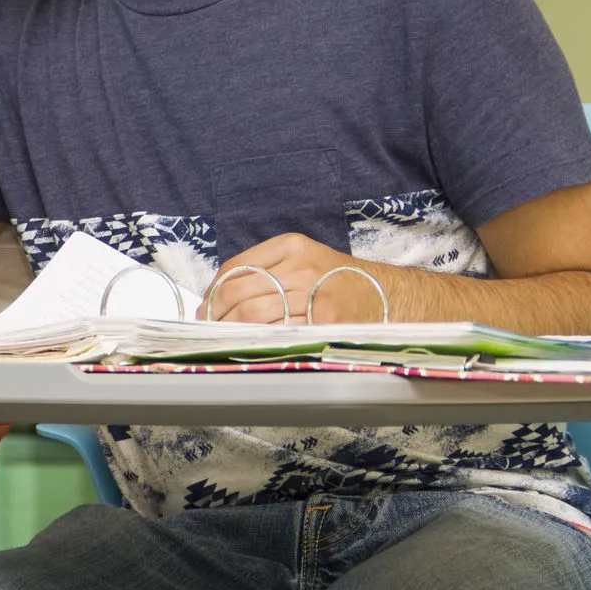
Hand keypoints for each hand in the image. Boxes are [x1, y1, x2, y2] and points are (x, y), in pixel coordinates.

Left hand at [204, 233, 388, 324]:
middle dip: (215, 313)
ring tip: (224, 337)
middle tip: (207, 327)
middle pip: (239, 292)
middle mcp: (302, 267)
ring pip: (254, 314)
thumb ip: (263, 269)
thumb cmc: (336, 280)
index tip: (204, 308)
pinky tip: (251, 344)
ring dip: (231, 329)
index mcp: (291, 245)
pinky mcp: (325, 322)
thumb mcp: (302, 259)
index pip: (234, 268)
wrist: (387, 294)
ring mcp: (315, 294)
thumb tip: (216, 297)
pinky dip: (258, 340)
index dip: (212, 292)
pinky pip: (279, 332)